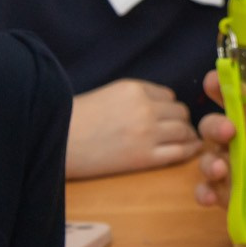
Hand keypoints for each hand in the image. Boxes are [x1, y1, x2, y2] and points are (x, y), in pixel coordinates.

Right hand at [66, 79, 199, 177]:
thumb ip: (135, 97)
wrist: (56, 143)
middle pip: (181, 112)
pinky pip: (180, 152)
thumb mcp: (108, 95)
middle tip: (177, 130)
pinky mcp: (145, 157)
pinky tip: (190, 150)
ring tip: (185, 141)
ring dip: (187, 135)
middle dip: (180, 121)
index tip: (165, 116)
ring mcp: (147, 133)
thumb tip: (163, 104)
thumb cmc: (75, 119)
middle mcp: (145, 108)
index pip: (169, 96)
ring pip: (185, 131)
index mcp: (134, 89)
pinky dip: (190, 150)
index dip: (168, 107)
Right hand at [193, 69, 245, 206]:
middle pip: (213, 126)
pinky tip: (212, 198)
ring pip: (207, 159)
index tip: (214, 79)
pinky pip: (206, 192)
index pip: (232, 97)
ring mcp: (228, 168)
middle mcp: (236, 141)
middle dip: (215, 125)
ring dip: (209, 162)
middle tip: (229, 129)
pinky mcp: (226, 195)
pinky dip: (205, 193)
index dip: (220, 86)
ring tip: (221, 169)